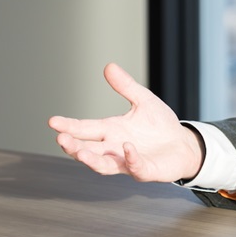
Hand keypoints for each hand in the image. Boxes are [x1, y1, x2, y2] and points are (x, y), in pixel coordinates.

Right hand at [48, 63, 203, 182]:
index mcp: (111, 130)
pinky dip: (130, 158)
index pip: (85, 128)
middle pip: (88, 149)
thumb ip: (126, 86)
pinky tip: (127, 148)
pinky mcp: (145, 170)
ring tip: (79, 152)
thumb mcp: (143, 100)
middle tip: (61, 139)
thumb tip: (109, 66)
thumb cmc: (160, 125)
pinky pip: (135, 167)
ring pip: (103, 165)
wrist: (183, 143)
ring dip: (91, 160)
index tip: (52, 121)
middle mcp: (114, 148)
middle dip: (73, 146)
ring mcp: (127, 161)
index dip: (69, 125)